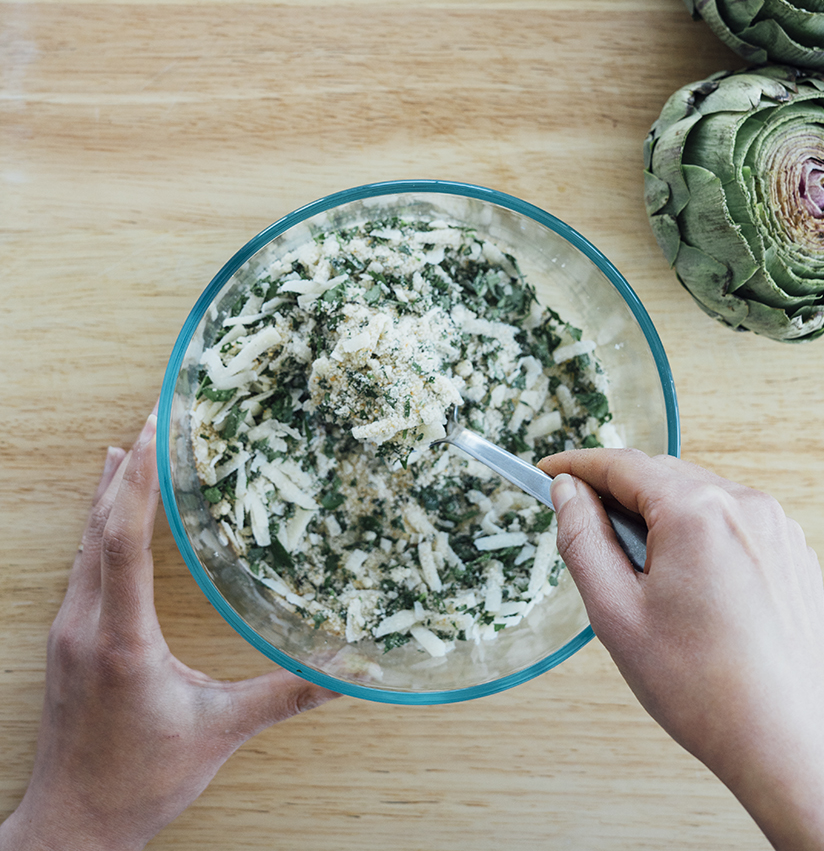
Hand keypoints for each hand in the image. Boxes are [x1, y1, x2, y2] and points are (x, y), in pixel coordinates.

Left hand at [0, 412, 339, 850]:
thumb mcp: (220, 732)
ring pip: (85, 542)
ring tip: (128, 446)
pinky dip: (98, 523)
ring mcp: (69, 630)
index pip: (124, 541)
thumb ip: (286, 696)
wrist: (71, 828)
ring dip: (110, 492)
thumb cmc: (139, 782)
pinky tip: (105, 508)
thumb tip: (346, 673)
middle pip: (100, 528)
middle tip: (151, 420)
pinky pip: (82, 563)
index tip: (153, 434)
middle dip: (129, 470)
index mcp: (121, 638)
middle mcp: (86, 624)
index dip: (140, 483)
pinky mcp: (69, 639)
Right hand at [539, 449, 823, 850]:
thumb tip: (566, 492)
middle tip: (583, 529)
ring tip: (638, 572)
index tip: (547, 470)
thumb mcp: (614, 611)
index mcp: (697, 513)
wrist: (782, 740)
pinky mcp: (789, 550)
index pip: (621, 465)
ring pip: (694, 494)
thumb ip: (582, 538)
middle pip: (659, 475)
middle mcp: (744, 505)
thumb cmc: (700, 686)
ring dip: (655, 514)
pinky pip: (728, 518)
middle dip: (615, 494)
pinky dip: (694, 530)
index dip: (576, 465)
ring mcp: (774, 526)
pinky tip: (682, 580)